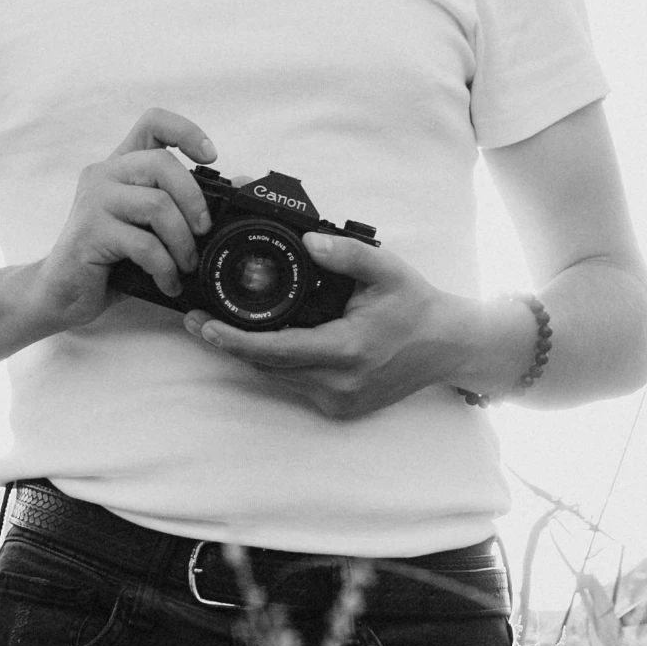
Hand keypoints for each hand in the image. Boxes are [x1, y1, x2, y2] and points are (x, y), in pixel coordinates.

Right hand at [32, 108, 216, 330]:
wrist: (64, 292)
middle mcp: (105, 174)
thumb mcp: (151, 228)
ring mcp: (94, 201)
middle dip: (194, 199)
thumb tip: (240, 184)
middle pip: (162, 162)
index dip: (187, 132)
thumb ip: (182, 207)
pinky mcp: (89, 232)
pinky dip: (165, 268)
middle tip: (203, 230)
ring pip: (157, 204)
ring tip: (186, 264)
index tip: (211, 156)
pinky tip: (168, 282)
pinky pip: (144, 244)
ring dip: (182, 241)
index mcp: (121, 166)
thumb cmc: (111, 259)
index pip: (153, 123)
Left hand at [182, 232, 467, 419]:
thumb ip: (347, 253)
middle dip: (229, 344)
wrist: (450, 347)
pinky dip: (275, 362)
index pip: (275, 350)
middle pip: (267, 366)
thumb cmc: (418, 307)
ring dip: (248, 354)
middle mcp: (339, 383)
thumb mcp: (388, 270)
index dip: (233, 339)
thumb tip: (308, 238)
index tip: (204, 325)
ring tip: (216, 327)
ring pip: (277, 377)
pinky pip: (295, 383)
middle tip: (196, 320)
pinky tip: (260, 341)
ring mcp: (339, 400)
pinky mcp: (340, 407)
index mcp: (347, 350)